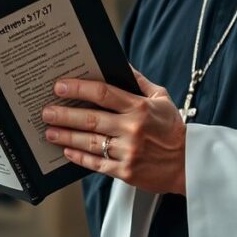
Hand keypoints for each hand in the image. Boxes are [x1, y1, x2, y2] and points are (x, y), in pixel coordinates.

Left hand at [42, 67, 186, 194]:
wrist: (189, 163)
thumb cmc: (172, 128)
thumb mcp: (161, 99)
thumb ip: (139, 82)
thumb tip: (120, 64)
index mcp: (139, 108)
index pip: (103, 93)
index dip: (78, 88)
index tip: (60, 86)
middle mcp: (132, 129)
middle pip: (90, 119)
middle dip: (64, 114)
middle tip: (46, 111)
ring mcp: (128, 152)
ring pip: (89, 142)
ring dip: (65, 136)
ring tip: (49, 131)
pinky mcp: (125, 172)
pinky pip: (96, 163)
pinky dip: (79, 157)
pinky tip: (66, 150)